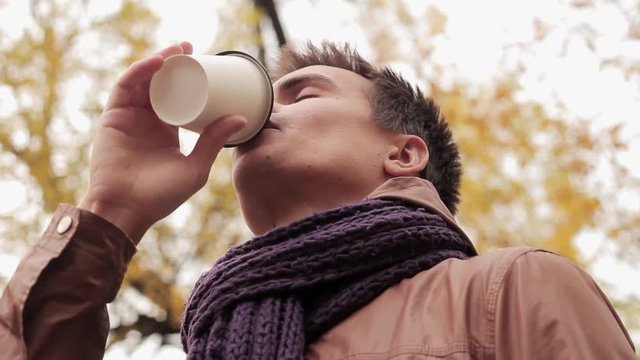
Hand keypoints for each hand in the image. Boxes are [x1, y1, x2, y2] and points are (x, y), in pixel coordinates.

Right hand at [79, 42, 246, 242]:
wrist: (127, 209)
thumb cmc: (162, 196)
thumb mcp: (196, 168)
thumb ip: (214, 142)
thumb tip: (242, 118)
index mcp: (167, 130)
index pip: (179, 97)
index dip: (189, 79)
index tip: (206, 64)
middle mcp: (148, 120)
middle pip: (161, 83)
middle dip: (175, 63)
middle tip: (192, 48)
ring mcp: (130, 117)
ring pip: (143, 80)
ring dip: (159, 60)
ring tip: (177, 49)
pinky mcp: (113, 117)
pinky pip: (125, 87)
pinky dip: (139, 71)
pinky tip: (156, 62)